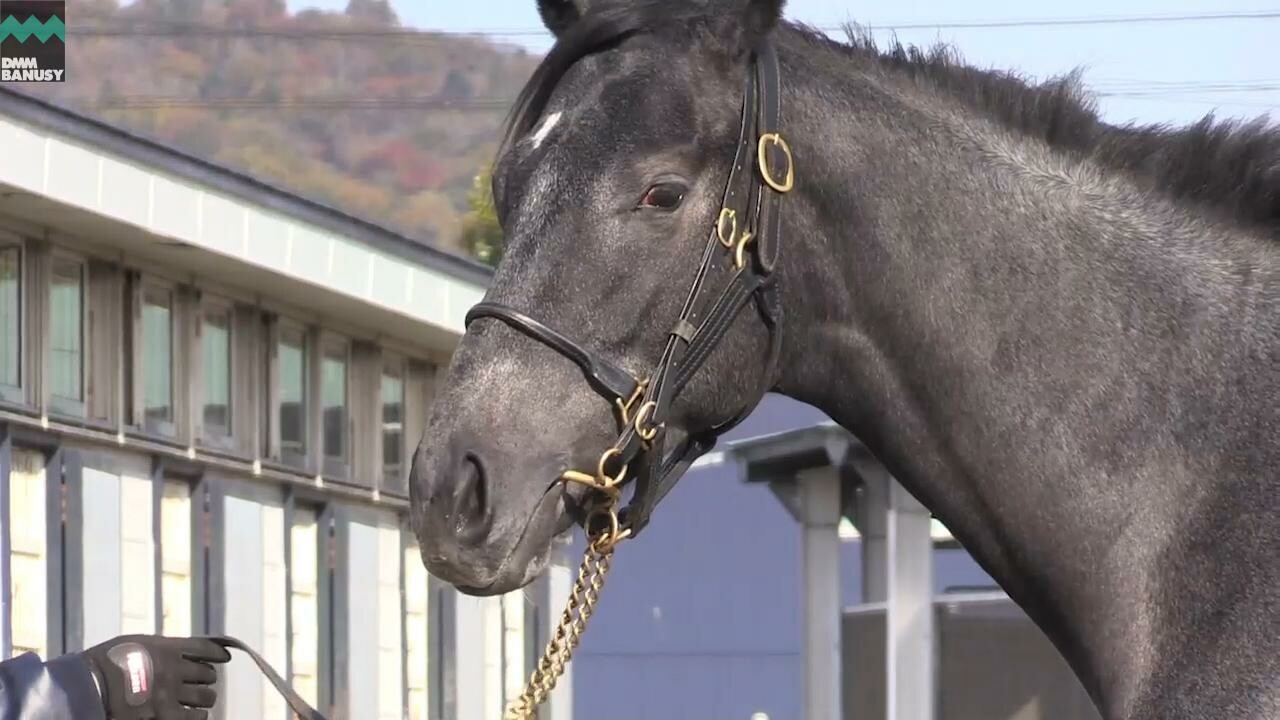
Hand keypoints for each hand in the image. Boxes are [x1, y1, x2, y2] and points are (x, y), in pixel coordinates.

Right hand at [81, 635, 230, 719]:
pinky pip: (195, 718)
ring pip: (206, 697)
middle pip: (208, 675)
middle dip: (205, 679)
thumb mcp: (135, 645)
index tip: (223, 657)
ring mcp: (170, 696)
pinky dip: (197, 716)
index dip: (217, 653)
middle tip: (200, 682)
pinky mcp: (165, 717)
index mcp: (167, 649)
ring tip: (197, 701)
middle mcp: (174, 671)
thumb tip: (182, 652)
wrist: (86, 689)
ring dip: (203, 698)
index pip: (206, 648)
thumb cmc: (105, 664)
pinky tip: (193, 715)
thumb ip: (161, 648)